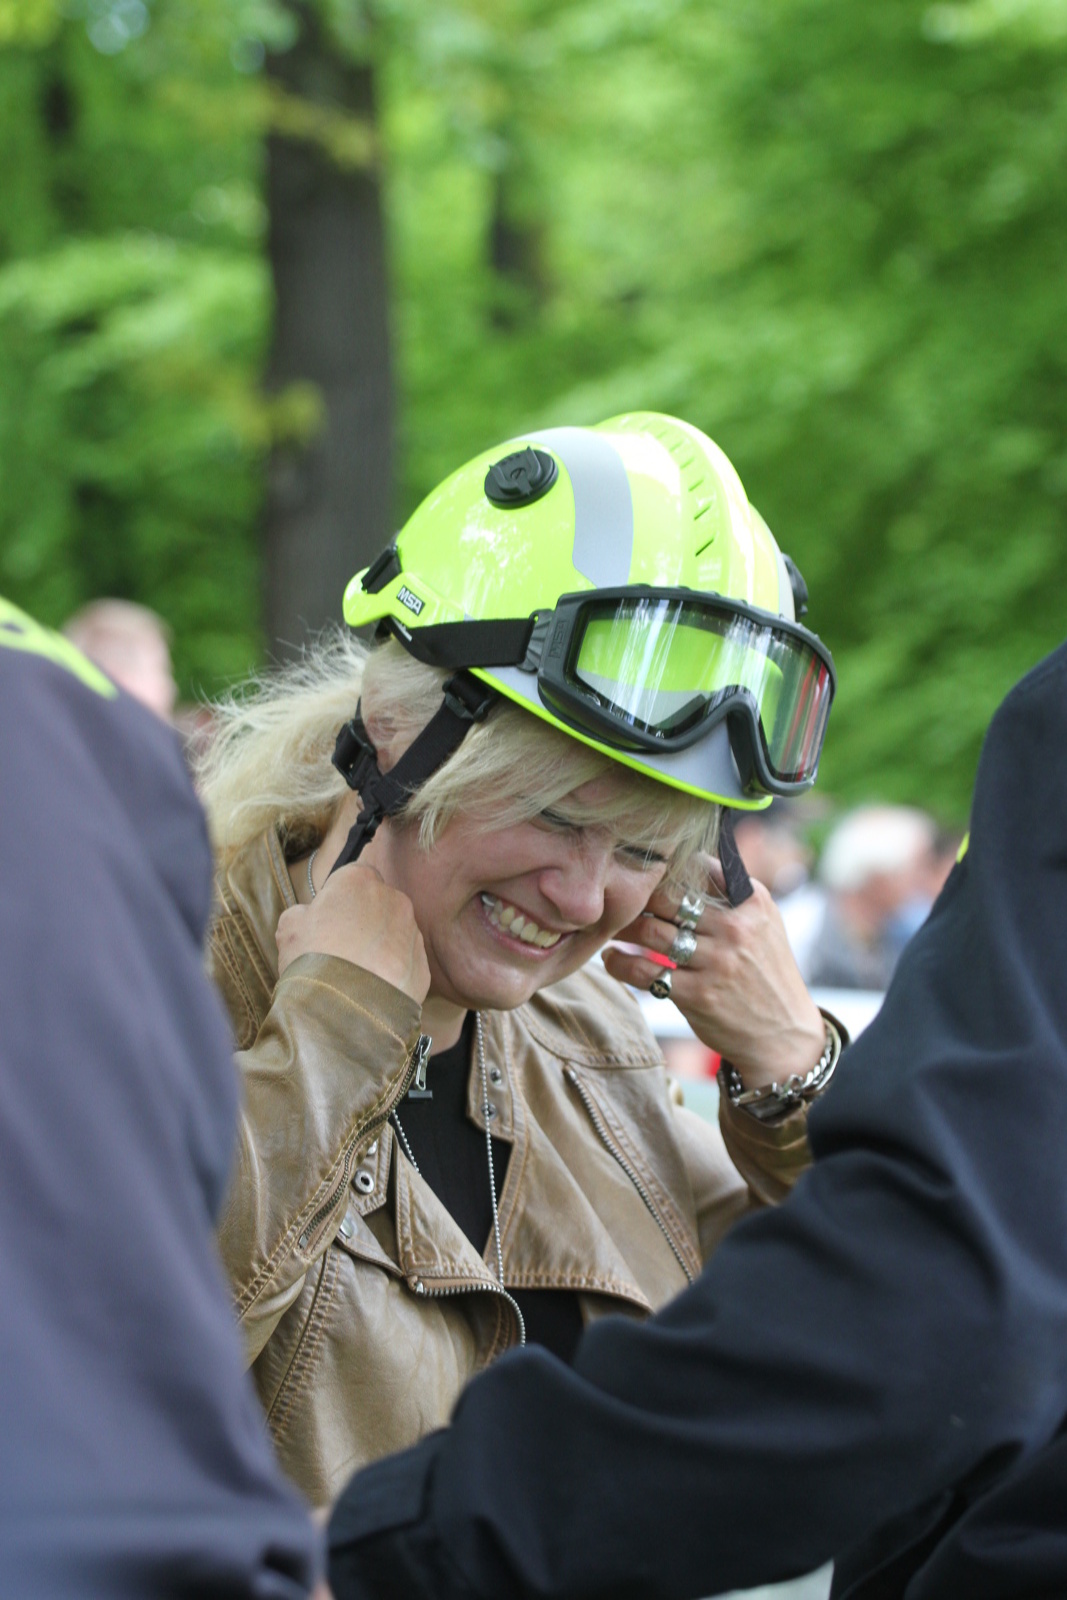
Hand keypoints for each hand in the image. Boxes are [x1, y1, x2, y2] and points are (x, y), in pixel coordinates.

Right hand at [276, 860, 430, 1005]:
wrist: (344, 1012)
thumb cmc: (312, 962)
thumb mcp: (289, 929)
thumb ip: (302, 914)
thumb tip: (308, 917)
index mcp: (360, 881)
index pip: (352, 878)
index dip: (338, 899)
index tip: (327, 919)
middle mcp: (394, 901)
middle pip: (377, 907)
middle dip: (363, 924)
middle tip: (340, 951)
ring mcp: (413, 935)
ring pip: (395, 937)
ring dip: (379, 950)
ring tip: (354, 976)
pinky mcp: (423, 968)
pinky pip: (405, 966)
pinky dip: (392, 976)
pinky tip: (371, 991)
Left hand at [602, 854, 824, 1088]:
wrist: (784, 1034)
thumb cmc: (766, 972)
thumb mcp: (765, 923)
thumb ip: (731, 892)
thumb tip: (684, 861)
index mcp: (752, 902)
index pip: (697, 868)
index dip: (665, 871)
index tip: (643, 875)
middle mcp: (736, 928)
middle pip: (667, 898)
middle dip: (638, 899)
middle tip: (619, 902)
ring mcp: (717, 962)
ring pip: (651, 932)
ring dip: (623, 930)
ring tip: (611, 930)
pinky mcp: (697, 995)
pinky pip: (645, 972)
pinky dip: (620, 964)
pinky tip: (613, 959)